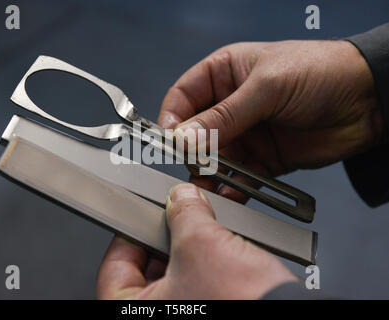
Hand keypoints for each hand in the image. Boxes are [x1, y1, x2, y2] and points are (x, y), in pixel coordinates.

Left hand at [97, 183, 296, 298]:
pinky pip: (202, 279)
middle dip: (170, 232)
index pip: (115, 264)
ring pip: (179, 271)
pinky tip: (222, 238)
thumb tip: (181, 198)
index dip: (130, 232)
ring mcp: (186, 311)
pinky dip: (211, 257)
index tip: (142, 214)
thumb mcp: (203, 245)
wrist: (293, 317)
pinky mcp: (211, 306)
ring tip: (205, 221)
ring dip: (195, 241)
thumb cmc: (243, 305)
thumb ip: (184, 213)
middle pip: (149, 265)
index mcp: (135, 311)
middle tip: (179, 213)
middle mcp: (156, 316)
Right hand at [158, 40, 381, 200]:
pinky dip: (232, 188)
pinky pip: (238, 177)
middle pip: (195, 132)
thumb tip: (183, 137)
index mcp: (224, 74)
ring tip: (206, 185)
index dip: (172, 119)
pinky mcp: (262, 159)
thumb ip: (224, 116)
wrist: (368, 100)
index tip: (168, 141)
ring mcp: (246, 134)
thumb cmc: (320, 72)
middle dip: (190, 151)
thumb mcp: (267, 87)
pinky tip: (229, 194)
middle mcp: (230, 105)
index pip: (183, 97)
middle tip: (191, 165)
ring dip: (208, 173)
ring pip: (214, 158)